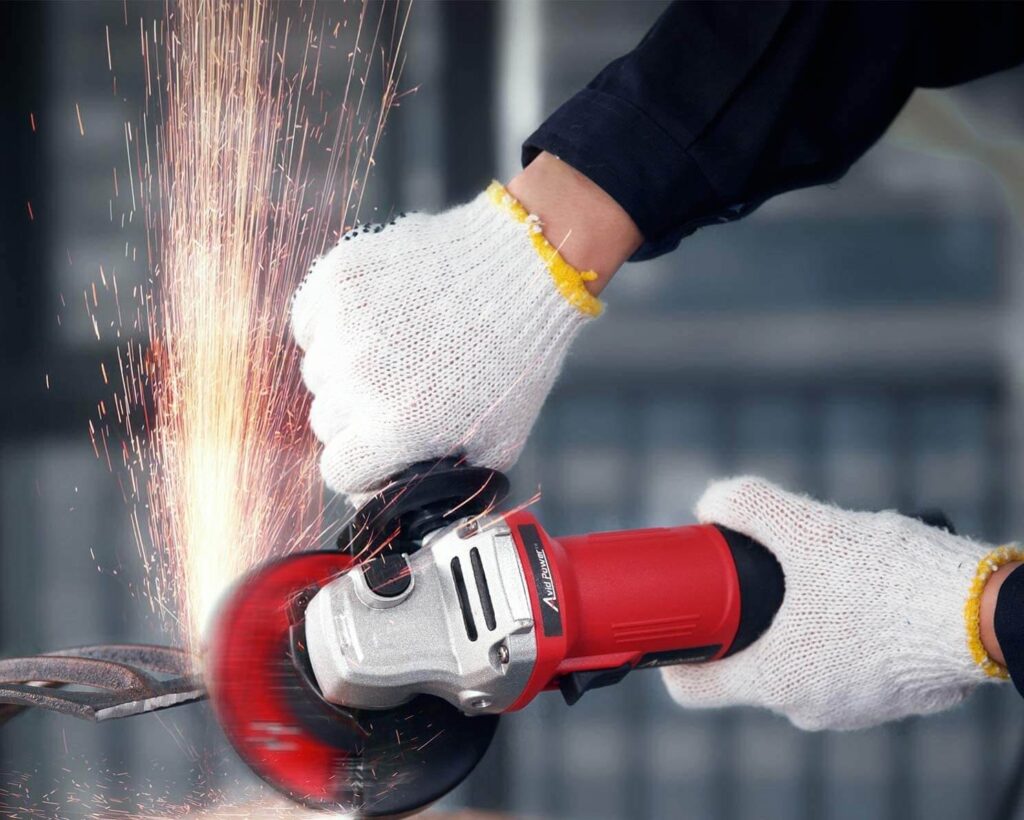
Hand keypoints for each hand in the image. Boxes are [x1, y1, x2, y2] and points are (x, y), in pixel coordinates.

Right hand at [292, 159, 637, 496]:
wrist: (520, 269)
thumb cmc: (514, 358)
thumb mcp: (498, 443)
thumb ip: (450, 484)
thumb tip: (410, 507)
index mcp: (397, 428)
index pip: (338, 472)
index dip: (362, 465)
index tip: (378, 449)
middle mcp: (361, 381)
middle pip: (326, 422)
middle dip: (357, 417)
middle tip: (399, 390)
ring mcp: (344, 327)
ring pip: (317, 372)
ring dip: (345, 370)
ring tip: (397, 350)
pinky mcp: (337, 281)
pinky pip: (310, 321)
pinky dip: (332, 325)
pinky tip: (376, 319)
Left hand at [663, 477, 1016, 729]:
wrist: (982, 611)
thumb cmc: (888, 579)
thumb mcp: (805, 528)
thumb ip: (747, 507)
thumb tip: (712, 501)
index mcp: (773, 678)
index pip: (693, 688)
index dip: (679, 654)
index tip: (682, 622)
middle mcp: (807, 707)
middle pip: (749, 666)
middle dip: (749, 621)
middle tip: (759, 578)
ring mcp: (851, 709)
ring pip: (801, 663)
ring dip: (801, 622)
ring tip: (823, 577)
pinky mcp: (892, 699)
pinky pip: (846, 666)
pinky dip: (844, 634)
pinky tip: (863, 597)